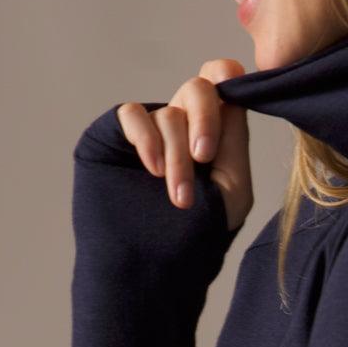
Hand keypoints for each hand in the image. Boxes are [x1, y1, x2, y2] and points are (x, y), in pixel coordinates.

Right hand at [115, 58, 252, 233]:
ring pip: (168, 113)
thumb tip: (233, 82)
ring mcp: (147, 132)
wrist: (153, 270)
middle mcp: (180, 126)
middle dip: (205, 120)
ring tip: (178, 196)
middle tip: (204, 158)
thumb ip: (235, 135)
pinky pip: (132, 114)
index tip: (231, 93)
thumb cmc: (198, 237)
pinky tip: (153, 169)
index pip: (221, 83)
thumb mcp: (233, 186)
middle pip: (198, 88)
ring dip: (176, 154)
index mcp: (212, 132)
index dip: (226, 76)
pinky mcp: (112, 139)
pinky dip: (146, 138)